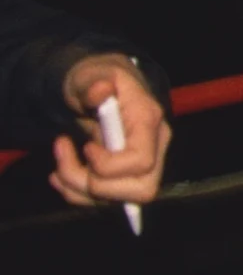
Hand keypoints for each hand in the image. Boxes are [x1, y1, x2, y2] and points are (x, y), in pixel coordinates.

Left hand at [51, 56, 169, 209]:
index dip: (109, 165)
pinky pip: (103, 201)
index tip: (86, 148)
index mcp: (148, 121)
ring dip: (76, 189)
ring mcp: (142, 166)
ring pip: (117, 200)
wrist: (97, 86)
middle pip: (140, 190)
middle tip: (65, 164)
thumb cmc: (96, 79)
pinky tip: (61, 173)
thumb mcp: (91, 73)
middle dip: (93, 185)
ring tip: (57, 166)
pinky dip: (74, 193)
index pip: (141, 161)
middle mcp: (154, 147)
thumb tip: (101, 91)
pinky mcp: (126, 177)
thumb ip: (96, 80)